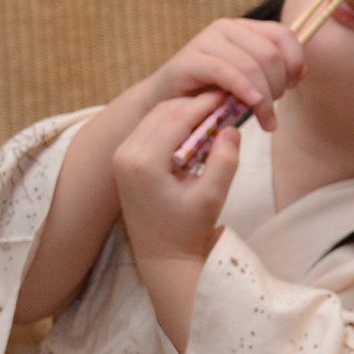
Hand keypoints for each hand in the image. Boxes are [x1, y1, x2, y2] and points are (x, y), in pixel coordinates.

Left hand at [111, 90, 240, 273]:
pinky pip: (149, 129)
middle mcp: (126, 154)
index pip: (177, 118)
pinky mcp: (123, 161)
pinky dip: (172, 123)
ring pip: (155, 117)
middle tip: (224, 102)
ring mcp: (121, 157)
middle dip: (195, 104)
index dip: (205, 104)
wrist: (160, 257)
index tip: (229, 96)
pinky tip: (194, 129)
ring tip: (212, 114)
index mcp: (144, 162)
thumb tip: (232, 128)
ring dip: (183, 112)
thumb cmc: (187, 230)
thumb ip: (224, 161)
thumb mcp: (211, 198)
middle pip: (164, 112)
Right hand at [148, 18, 305, 129]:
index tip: (293, 86)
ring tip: (265, 119)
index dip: (295, 61)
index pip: (283, 34)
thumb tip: (301, 74)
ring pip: (251, 65)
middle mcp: (226, 28)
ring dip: (264, 98)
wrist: (166, 104)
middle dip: (278, 86)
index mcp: (244, 28)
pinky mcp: (189, 60)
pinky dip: (244, 90)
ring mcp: (206, 41)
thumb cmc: (211, 94)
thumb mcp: (248, 81)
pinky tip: (252, 106)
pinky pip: (226, 72)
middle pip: (270, 54)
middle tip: (272, 110)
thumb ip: (273, 72)